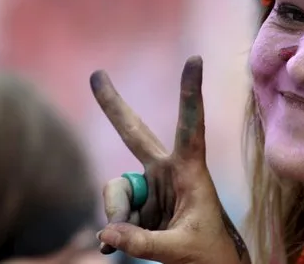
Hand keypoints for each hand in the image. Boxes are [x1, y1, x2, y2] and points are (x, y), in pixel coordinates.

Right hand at [91, 56, 248, 263]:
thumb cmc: (207, 252)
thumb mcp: (179, 248)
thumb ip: (143, 242)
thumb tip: (105, 234)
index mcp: (190, 170)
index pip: (191, 125)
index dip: (190, 92)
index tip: (195, 59)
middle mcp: (167, 169)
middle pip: (134, 133)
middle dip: (113, 106)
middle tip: (96, 75)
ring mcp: (149, 184)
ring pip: (116, 189)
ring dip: (117, 214)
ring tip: (130, 238)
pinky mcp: (137, 202)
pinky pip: (112, 209)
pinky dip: (112, 228)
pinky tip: (117, 241)